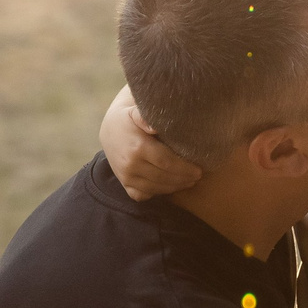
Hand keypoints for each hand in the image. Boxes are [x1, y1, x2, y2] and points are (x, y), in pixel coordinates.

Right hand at [100, 84, 202, 200]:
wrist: (109, 131)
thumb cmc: (129, 119)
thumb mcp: (135, 112)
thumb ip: (145, 117)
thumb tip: (155, 126)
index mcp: (137, 148)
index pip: (166, 162)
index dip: (184, 168)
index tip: (199, 169)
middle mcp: (130, 166)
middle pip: (164, 178)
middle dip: (183, 179)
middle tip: (197, 176)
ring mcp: (126, 178)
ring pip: (156, 188)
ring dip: (175, 187)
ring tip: (188, 182)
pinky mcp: (124, 185)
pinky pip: (144, 195)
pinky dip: (158, 193)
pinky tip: (170, 186)